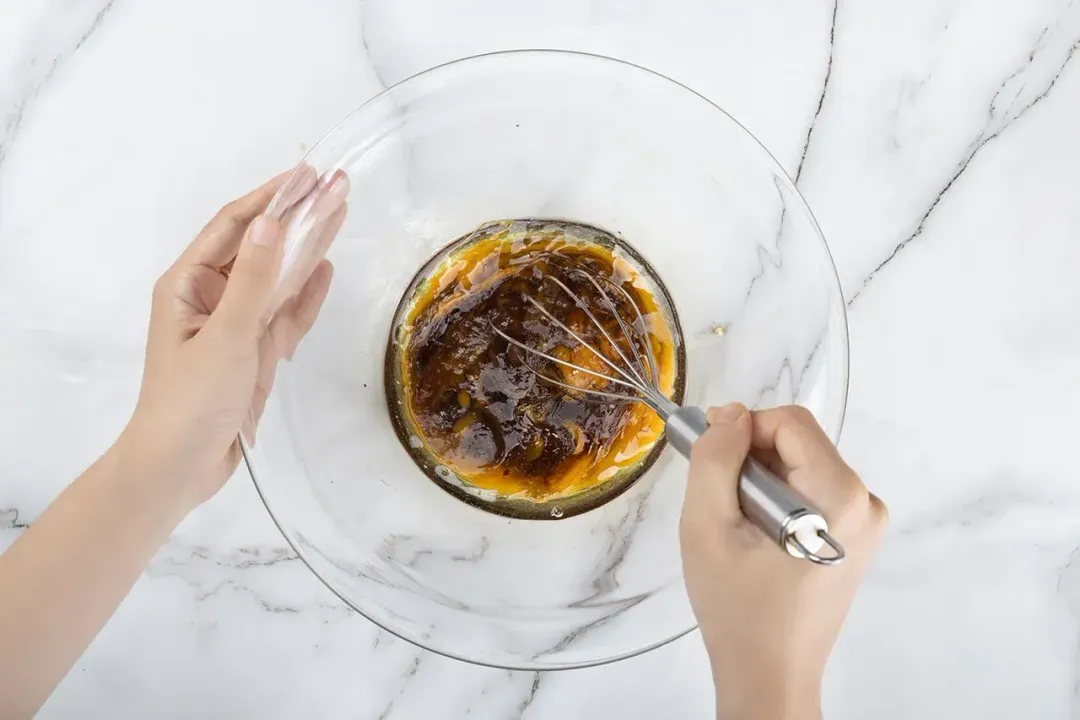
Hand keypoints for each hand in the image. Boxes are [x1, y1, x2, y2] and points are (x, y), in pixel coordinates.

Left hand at [124, 167, 348, 509]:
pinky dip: (305, 294)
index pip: (235, 226)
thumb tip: (274, 223)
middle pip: (262, 247)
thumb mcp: (225, 338)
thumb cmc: (191, 401)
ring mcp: (235, 326)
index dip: (271, 197)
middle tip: (338, 185)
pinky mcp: (254, 353)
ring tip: (341, 213)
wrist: (180, 468)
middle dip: (298, 216)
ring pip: (278, 279)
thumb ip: (254, 281)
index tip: (308, 174)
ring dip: (308, 249)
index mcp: (189, 285)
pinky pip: (284, 315)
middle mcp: (212, 298)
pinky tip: (325, 268)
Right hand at [680, 404, 886, 719]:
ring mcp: (864, 522)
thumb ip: (715, 458)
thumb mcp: (708, 525)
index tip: (711, 462)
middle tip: (719, 505)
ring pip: (801, 465)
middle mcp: (865, 502)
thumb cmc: (737, 607)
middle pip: (798, 442)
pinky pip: (811, 491)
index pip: (789, 422)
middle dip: (751, 460)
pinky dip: (776, 501)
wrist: (769, 673)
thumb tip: (730, 414)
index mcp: (840, 496)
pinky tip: (756, 540)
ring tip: (738, 530)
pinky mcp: (855, 537)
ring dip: (760, 482)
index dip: (742, 430)